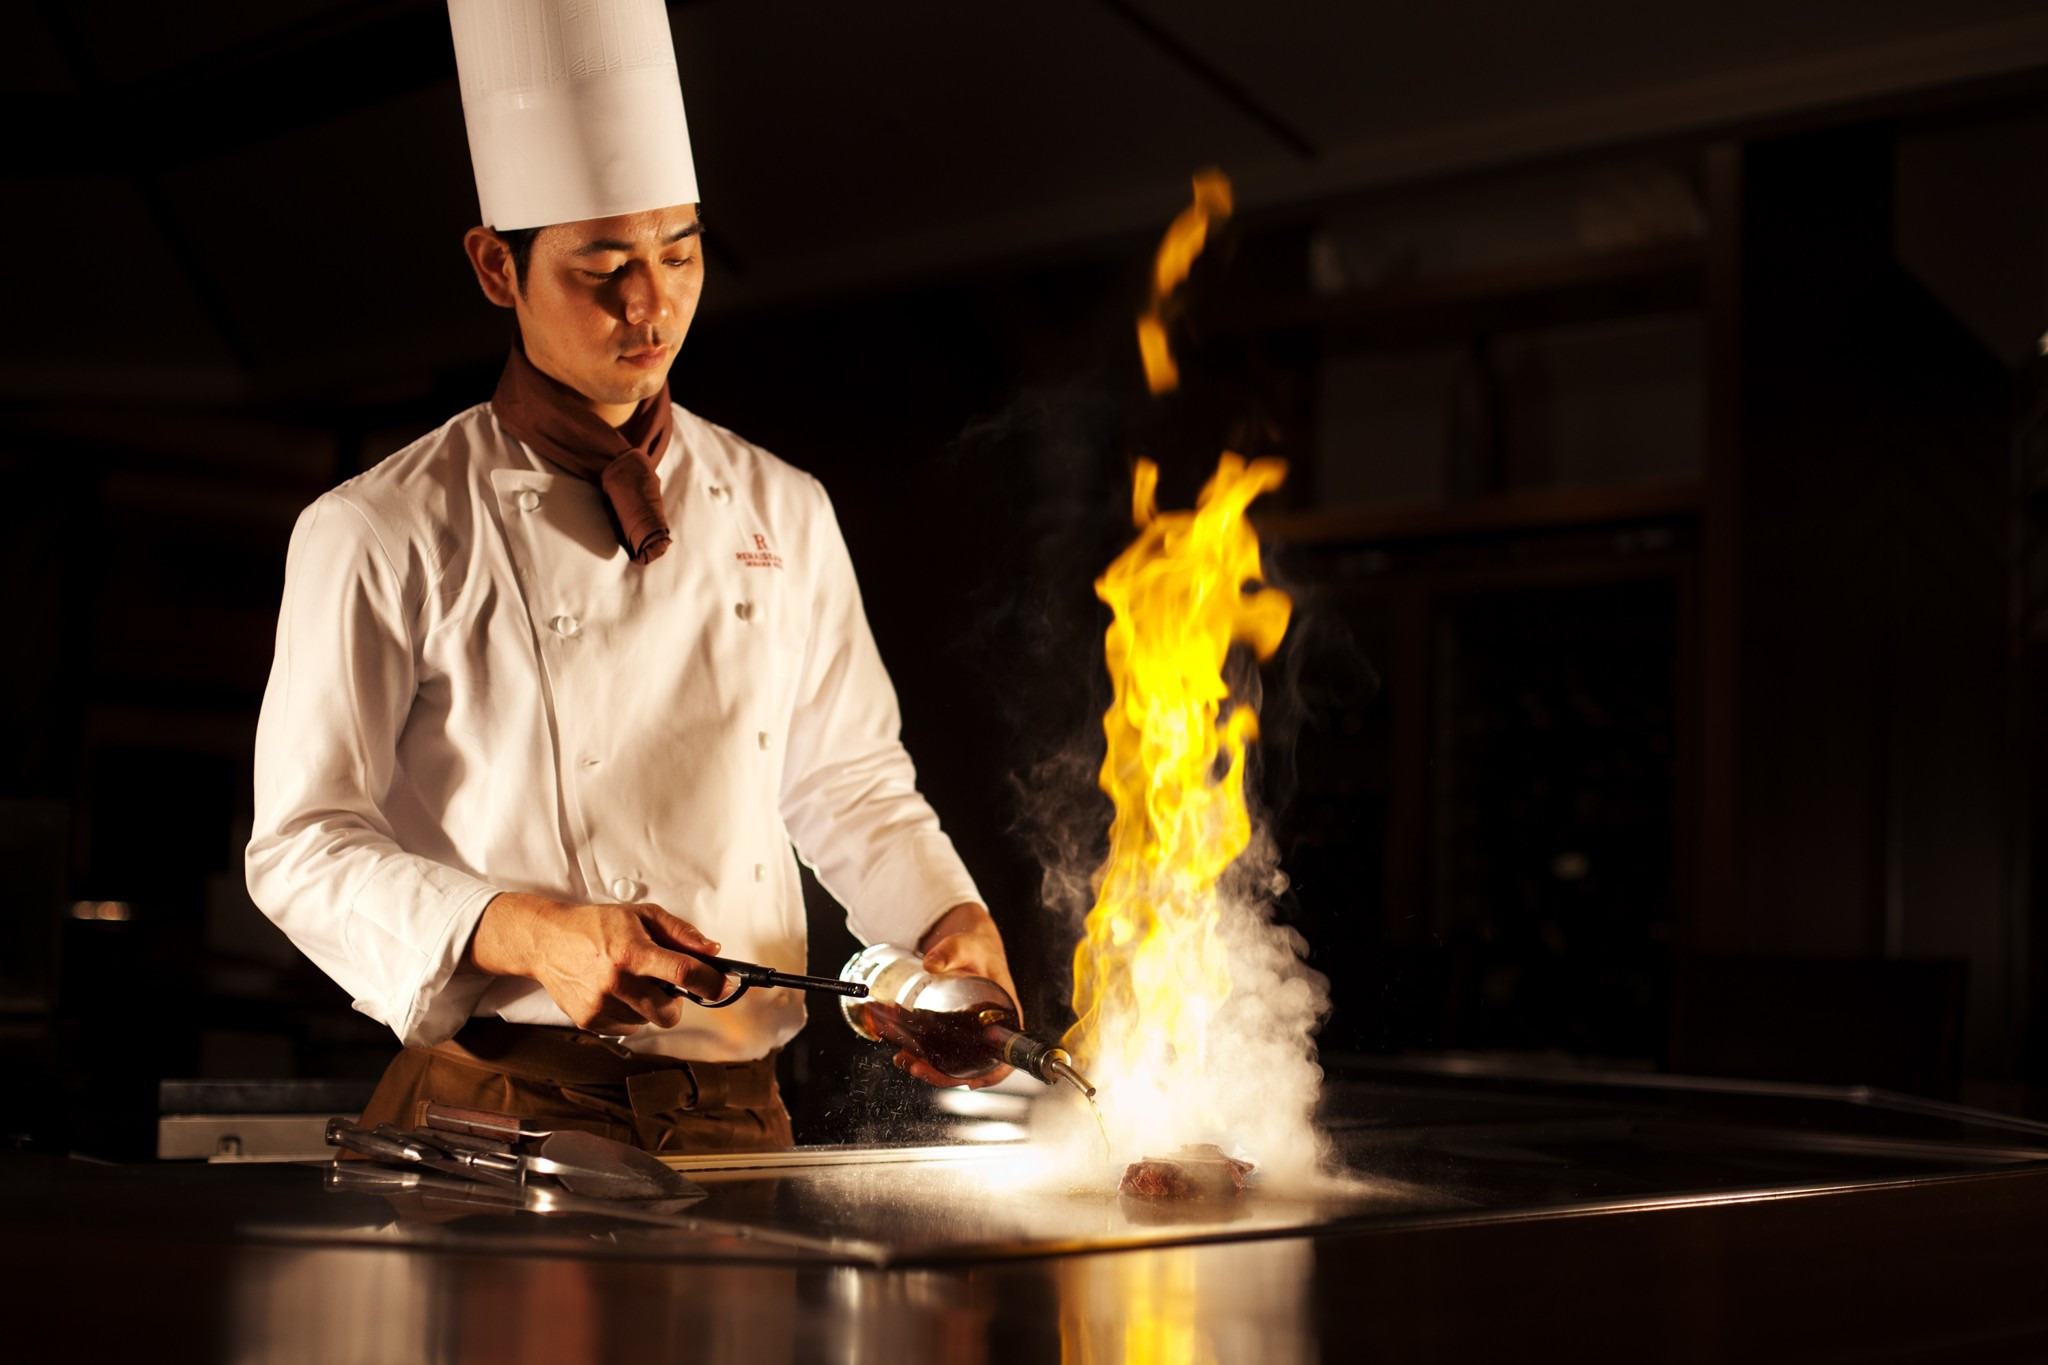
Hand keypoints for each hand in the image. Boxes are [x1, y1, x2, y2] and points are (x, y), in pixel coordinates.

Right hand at [465, 892, 731, 1033]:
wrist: (547, 941)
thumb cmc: (597, 925)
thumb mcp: (641, 915)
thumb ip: (680, 933)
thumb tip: (712, 951)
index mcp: (632, 951)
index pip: (683, 972)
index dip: (710, 983)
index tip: (724, 986)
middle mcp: (616, 981)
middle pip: (669, 1012)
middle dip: (676, 1002)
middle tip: (665, 983)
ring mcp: (601, 1004)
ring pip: (648, 1021)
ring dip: (649, 1005)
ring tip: (631, 981)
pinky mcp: (589, 1020)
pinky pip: (627, 1027)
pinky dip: (629, 1013)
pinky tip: (614, 991)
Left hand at [896, 902, 1018, 1089]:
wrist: (968, 945)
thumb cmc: (977, 948)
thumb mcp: (968, 946)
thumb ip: (951, 951)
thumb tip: (930, 963)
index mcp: (1005, 1017)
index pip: (1006, 1056)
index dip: (992, 1075)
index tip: (971, 1083)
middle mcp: (988, 1031)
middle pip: (972, 1066)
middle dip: (944, 1075)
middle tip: (917, 1067)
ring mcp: (969, 1033)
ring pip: (953, 1062)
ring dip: (929, 1068)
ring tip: (904, 1060)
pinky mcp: (952, 1031)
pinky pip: (941, 1051)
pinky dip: (923, 1055)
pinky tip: (904, 1052)